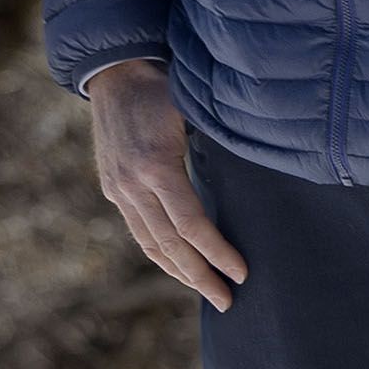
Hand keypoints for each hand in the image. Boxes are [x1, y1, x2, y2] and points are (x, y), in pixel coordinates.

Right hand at [90, 59, 248, 311]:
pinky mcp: (113, 187)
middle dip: (200, 276)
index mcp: (156, 165)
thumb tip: (255, 165)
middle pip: (169, 245)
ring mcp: (119, 188)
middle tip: (227, 301)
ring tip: (206, 291)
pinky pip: (138, 230)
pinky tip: (176, 265)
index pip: (190, 224)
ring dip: (178, 272)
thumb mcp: (192, 106)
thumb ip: (214, 140)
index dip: (216, 252)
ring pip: (150, 244)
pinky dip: (158, 253)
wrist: (117, 67)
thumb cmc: (165, 82)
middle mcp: (132, 184)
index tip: (241, 272)